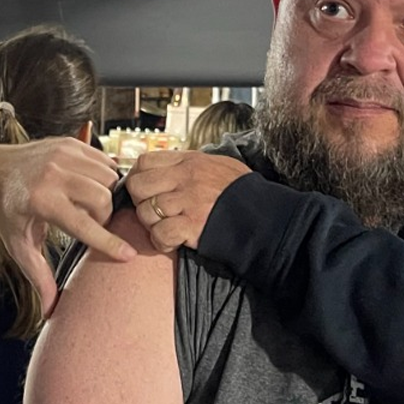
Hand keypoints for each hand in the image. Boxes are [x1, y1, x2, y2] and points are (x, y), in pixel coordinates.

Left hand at [0, 140, 132, 313]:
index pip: (85, 225)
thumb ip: (39, 276)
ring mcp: (63, 154)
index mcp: (43, 201)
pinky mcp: (70, 143)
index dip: (109, 243)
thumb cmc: (7, 212)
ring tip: (89, 206)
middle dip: (104, 216)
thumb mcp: (19, 246)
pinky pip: (105, 161)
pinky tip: (90, 187)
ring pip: (108, 178)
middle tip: (91, 224)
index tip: (128, 255)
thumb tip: (50, 312)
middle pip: (103, 199)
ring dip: (106, 195)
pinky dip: (104, 176)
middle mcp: (54, 174)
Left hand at [122, 150, 252, 252]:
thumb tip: (168, 167)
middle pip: (137, 186)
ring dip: (152, 225)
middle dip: (140, 202)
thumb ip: (191, 165)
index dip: (138, 178)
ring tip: (167, 228)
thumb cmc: (242, 192)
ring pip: (146, 212)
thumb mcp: (218, 166)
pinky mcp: (193, 225)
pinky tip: (173, 242)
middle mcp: (186, 177)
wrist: (266, 216)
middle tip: (154, 212)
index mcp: (190, 161)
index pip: (144, 162)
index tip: (146, 192)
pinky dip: (162, 242)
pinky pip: (160, 233)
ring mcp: (189, 201)